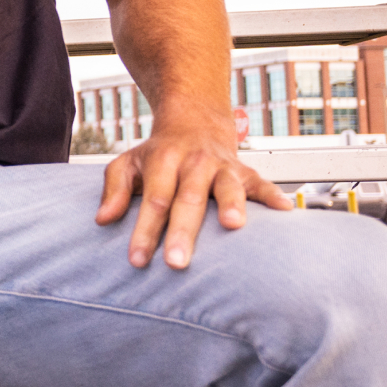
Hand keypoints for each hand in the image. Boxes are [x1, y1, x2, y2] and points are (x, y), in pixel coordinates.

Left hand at [95, 107, 291, 267]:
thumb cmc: (157, 154)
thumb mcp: (127, 164)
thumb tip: (102, 219)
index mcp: (163, 162)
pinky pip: (262, 184)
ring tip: (233, 226)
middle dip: (183, 232)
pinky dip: (273, 196)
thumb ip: (114, 190)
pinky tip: (285, 211)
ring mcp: (223, 167)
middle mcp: (194, 163)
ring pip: (228, 187)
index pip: (153, 201)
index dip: (145, 231)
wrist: (193, 123)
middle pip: (188, 200)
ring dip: (231, 205)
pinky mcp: (246, 172)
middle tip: (177, 263)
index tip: (137, 260)